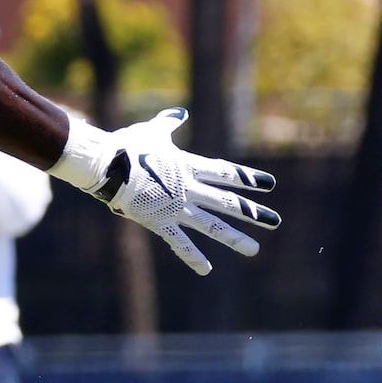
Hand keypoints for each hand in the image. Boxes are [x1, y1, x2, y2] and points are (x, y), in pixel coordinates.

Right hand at [79, 108, 279, 274]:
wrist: (106, 165)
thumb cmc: (127, 145)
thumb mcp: (152, 132)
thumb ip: (168, 124)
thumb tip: (179, 112)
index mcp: (189, 166)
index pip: (226, 174)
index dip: (248, 179)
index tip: (269, 184)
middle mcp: (189, 189)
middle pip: (228, 202)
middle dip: (253, 213)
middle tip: (275, 222)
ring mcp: (176, 207)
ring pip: (212, 225)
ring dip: (234, 238)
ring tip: (254, 249)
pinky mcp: (159, 222)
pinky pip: (179, 242)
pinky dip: (193, 256)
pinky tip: (207, 270)